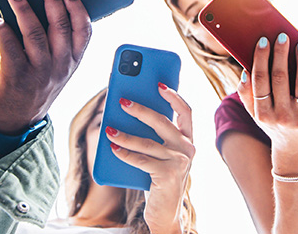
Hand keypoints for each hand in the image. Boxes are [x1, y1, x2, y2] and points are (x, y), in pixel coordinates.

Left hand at [0, 0, 91, 133]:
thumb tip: (47, 4)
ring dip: (24, 10)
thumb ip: (59, 41)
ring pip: (35, 34)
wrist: (19, 118)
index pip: (83, 30)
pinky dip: (4, 33)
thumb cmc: (39, 83)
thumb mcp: (59, 65)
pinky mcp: (16, 78)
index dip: (78, 8)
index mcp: (74, 59)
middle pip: (59, 25)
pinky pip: (10, 50)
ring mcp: (39, 72)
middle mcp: (60, 65)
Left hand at [106, 86, 193, 233]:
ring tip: (109, 129)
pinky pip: (142, 161)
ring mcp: (179, 163)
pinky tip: (113, 148)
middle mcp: (187, 149)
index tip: (158, 83)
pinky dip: (125, 154)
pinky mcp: (167, 176)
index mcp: (188, 139)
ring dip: (125, 135)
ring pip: (148, 143)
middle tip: (122, 102)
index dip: (173, 96)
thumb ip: (154, 136)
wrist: (165, 214)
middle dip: (141, 110)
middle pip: (162, 122)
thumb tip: (128, 112)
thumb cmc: (158, 178)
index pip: (186, 111)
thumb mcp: (161, 154)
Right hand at [238, 34, 297, 155]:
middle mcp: (281, 117)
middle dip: (281, 54)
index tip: (264, 41)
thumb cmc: (273, 123)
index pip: (260, 80)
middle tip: (282, 37)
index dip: (262, 58)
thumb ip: (246, 94)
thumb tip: (246, 72)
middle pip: (280, 78)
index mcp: (262, 114)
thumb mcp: (255, 114)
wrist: (295, 149)